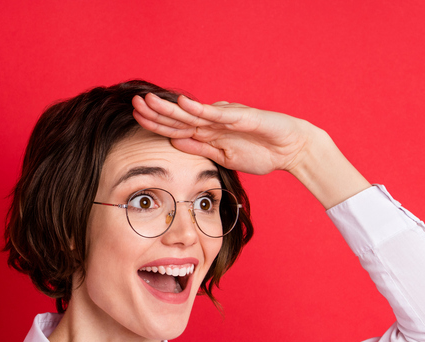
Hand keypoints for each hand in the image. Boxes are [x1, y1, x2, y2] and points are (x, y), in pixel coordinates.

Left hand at [132, 93, 318, 176]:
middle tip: (133, 104)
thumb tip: (175, 142)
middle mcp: (213, 122)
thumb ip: (200, 148)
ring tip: (149, 101)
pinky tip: (183, 104)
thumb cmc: (260, 152)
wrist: (291, 148)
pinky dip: (200, 109)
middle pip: (179, 117)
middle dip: (155, 112)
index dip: (156, 123)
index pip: (176, 128)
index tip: (135, 118)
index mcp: (208, 132)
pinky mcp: (241, 117)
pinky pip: (218, 114)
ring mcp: (226, 118)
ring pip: (192, 113)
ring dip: (169, 108)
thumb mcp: (223, 156)